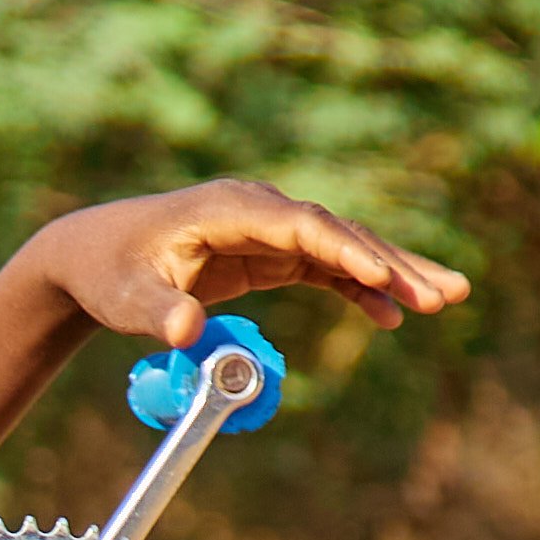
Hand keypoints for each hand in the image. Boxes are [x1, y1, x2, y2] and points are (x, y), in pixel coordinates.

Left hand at [31, 179, 466, 346]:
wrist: (93, 256)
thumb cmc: (107, 273)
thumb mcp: (126, 298)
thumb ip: (157, 313)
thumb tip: (186, 330)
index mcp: (228, 209)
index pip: (299, 227)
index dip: (344, 250)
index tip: (383, 277)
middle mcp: (258, 210)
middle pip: (338, 232)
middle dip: (392, 263)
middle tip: (446, 293)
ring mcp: (268, 230)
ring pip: (343, 247)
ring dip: (392, 274)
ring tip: (446, 299)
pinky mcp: (269, 253)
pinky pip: (326, 269)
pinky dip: (360, 289)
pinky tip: (391, 318)